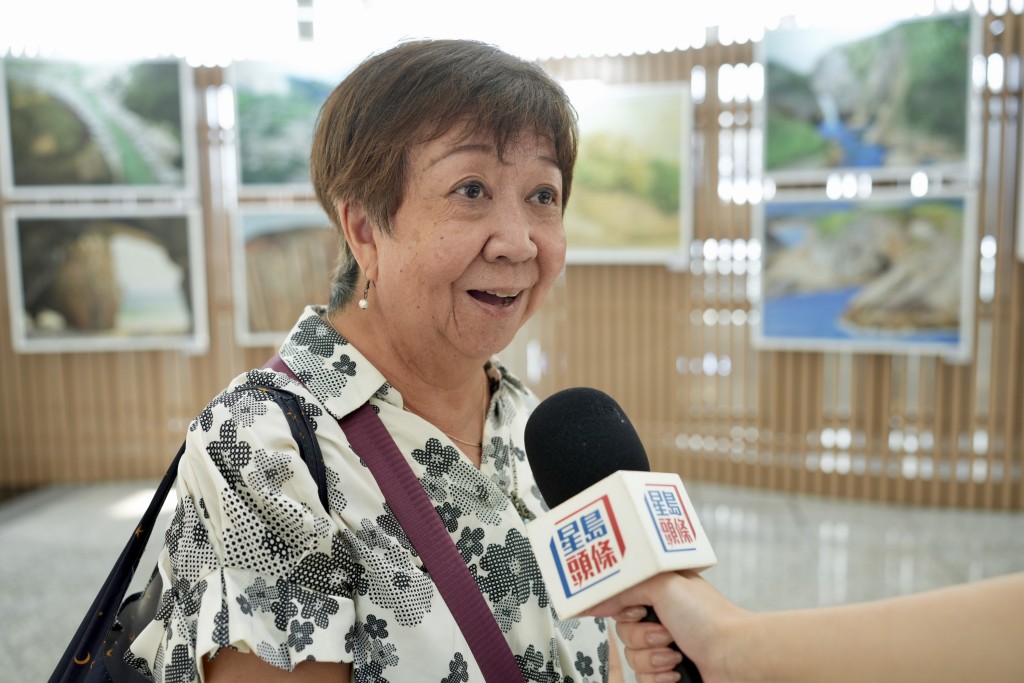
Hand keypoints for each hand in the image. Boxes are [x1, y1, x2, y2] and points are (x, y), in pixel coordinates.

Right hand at [588, 571, 744, 682]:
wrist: (735, 658)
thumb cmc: (711, 619)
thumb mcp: (663, 585)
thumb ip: (625, 587)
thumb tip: (596, 599)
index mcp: (661, 592)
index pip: (621, 599)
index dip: (623, 608)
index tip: (636, 611)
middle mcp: (662, 619)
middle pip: (623, 631)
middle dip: (641, 636)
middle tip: (664, 633)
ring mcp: (666, 647)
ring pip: (630, 657)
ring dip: (651, 658)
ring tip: (674, 653)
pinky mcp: (669, 673)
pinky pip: (642, 678)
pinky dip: (657, 676)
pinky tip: (676, 671)